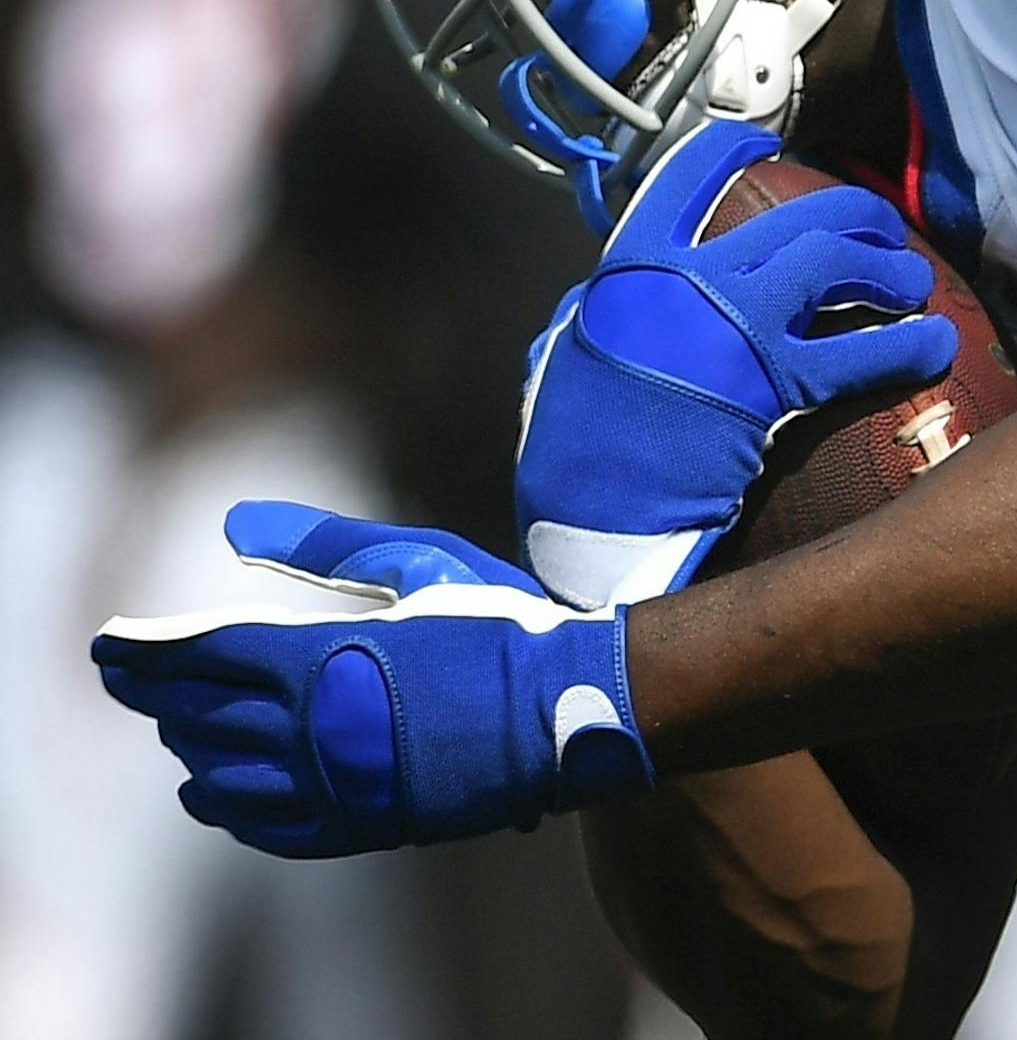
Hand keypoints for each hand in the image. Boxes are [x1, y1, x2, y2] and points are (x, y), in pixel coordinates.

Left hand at [92, 501, 652, 858]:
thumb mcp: (418, 563)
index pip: (204, 654)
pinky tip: (213, 799)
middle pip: (203, 715)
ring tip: (175, 732)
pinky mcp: (363, 826)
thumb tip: (234, 524)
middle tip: (127, 679)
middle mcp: (314, 728)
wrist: (565, 707)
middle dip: (156, 695)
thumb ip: (324, 545)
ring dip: (190, 751)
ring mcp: (336, 785)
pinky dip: (230, 812)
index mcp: (323, 656)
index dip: (149, 649)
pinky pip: (269, 830)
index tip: (112, 643)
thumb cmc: (500, 623)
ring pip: (226, 777)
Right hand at [517, 118, 957, 607]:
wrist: (591, 503)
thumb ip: (601, 308)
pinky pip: (858, 353)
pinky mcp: (773, 383)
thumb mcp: (568, 346)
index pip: (689, 176)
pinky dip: (907, 345)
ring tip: (913, 282)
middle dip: (855, 214)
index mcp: (636, 264)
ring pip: (833, 263)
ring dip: (886, 268)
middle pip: (796, 217)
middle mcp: (692, 279)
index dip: (733, 149)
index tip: (765, 144)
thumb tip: (600, 293)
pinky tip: (936, 344)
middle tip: (882, 230)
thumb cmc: (574, 435)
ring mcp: (736, 326)